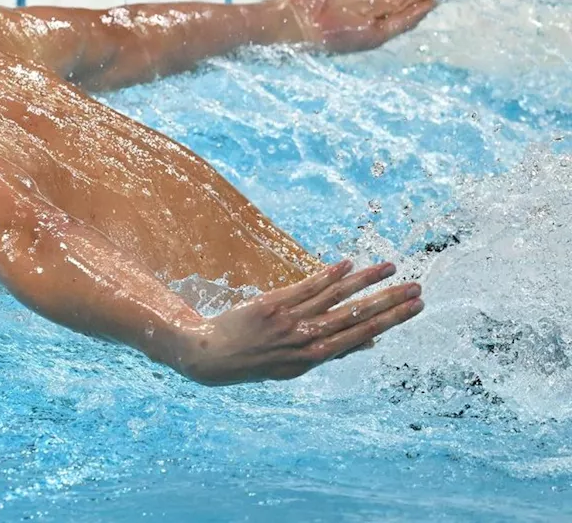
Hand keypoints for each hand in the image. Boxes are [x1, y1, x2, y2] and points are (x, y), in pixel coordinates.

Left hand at [177, 260, 422, 385]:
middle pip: (355, 315)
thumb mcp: (297, 366)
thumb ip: (331, 351)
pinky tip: (348, 264)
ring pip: (334, 297)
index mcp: (316, 357)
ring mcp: (289, 320)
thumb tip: (369, 341)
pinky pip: (305, 287)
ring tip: (390, 267)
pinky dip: (328, 275)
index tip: (415, 306)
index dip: (391, 320)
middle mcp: (306, 339)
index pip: (362, 334)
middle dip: (389, 301)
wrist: (213, 356)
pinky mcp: (272, 303)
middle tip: (417, 287)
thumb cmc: (259, 360)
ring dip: (365, 281)